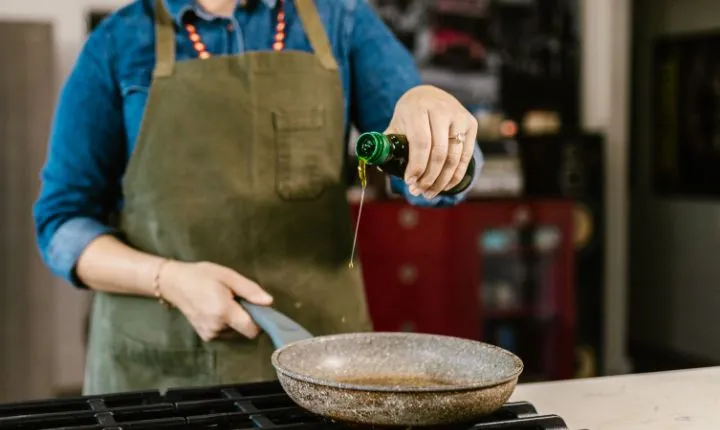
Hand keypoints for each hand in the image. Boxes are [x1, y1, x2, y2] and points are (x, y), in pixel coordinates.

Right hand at [158, 261, 272, 341]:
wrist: (174, 283)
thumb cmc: (202, 276)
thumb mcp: (228, 276)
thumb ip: (250, 290)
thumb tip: (269, 302)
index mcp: (224, 312)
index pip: (252, 330)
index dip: (260, 321)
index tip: (257, 308)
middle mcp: (217, 328)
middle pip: (245, 331)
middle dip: (247, 318)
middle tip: (237, 300)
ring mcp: (209, 334)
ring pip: (236, 333)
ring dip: (236, 321)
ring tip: (224, 303)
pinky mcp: (205, 336)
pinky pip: (226, 333)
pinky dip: (227, 324)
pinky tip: (217, 310)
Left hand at [385, 85, 477, 198]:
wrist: (430, 95)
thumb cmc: (410, 114)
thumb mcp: (396, 123)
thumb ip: (388, 143)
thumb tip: (381, 166)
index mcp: (418, 109)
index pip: (421, 142)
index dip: (417, 166)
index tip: (409, 181)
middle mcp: (441, 110)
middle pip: (439, 153)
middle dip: (428, 177)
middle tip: (418, 191)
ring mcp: (459, 117)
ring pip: (453, 158)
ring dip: (441, 181)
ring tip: (429, 193)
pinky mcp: (471, 124)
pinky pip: (465, 157)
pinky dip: (455, 176)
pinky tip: (444, 186)